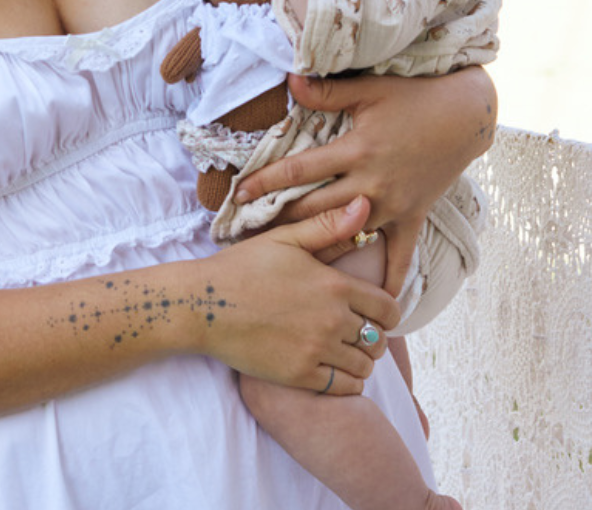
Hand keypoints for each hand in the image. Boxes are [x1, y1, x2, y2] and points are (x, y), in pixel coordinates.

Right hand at [198, 196, 397, 395]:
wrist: (203, 304)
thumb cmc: (243, 267)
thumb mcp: (285, 239)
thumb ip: (328, 227)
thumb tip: (365, 204)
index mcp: (333, 284)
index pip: (387, 309)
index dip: (387, 314)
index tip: (374, 314)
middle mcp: (331, 319)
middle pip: (378, 340)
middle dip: (373, 337)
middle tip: (355, 333)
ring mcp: (316, 349)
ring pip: (364, 367)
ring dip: (360, 361)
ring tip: (342, 351)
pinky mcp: (300, 375)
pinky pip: (345, 388)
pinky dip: (346, 382)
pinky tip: (331, 369)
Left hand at [231, 68, 496, 294]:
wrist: (465, 116)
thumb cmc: (413, 97)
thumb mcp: (368, 89)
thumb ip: (326, 92)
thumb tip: (289, 79)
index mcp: (355, 150)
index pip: (299, 170)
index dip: (266, 182)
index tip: (238, 196)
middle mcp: (371, 183)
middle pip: (316, 209)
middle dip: (280, 222)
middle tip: (248, 237)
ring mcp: (393, 205)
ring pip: (348, 235)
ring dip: (320, 250)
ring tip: (288, 268)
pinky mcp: (413, 217)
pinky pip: (401, 256)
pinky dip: (390, 279)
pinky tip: (377, 305)